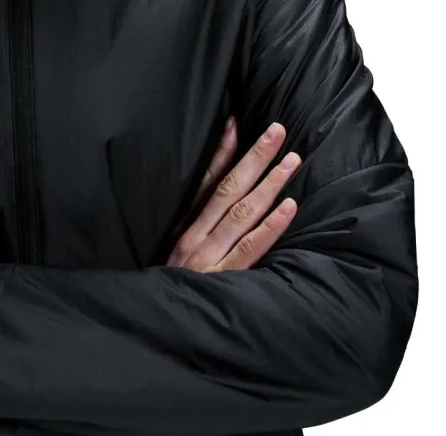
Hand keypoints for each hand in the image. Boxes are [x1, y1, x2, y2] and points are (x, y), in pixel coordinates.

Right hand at [166, 117, 300, 271]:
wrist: (155, 322)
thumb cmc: (169, 283)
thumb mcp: (174, 247)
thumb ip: (193, 221)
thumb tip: (214, 189)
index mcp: (184, 224)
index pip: (206, 180)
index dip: (222, 151)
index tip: (238, 123)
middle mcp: (197, 234)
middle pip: (230, 188)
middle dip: (255, 157)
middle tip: (277, 131)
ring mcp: (210, 256)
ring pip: (244, 212)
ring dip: (269, 183)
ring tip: (291, 160)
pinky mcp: (225, 278)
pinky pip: (252, 248)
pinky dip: (270, 226)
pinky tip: (289, 207)